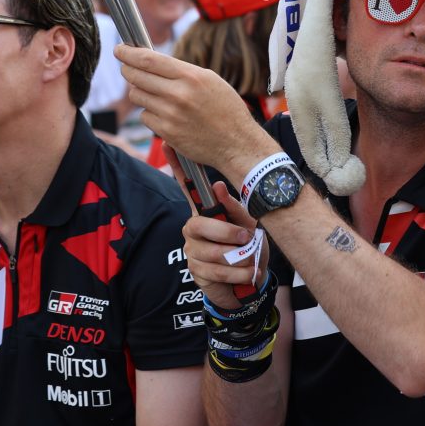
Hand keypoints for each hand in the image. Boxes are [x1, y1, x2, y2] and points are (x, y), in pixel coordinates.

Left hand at [114, 44, 274, 182]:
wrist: (237, 142)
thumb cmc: (226, 108)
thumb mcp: (209, 80)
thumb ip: (181, 71)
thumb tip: (151, 63)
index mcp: (191, 76)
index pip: (149, 60)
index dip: (129, 53)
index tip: (120, 48)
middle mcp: (179, 94)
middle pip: (136, 76)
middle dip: (127, 70)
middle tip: (127, 68)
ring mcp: (171, 115)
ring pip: (137, 96)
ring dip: (140, 92)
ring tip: (155, 94)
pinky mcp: (167, 133)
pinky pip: (145, 116)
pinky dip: (150, 113)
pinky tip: (166, 114)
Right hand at [180, 180, 260, 310]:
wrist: (254, 278)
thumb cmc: (249, 245)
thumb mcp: (249, 224)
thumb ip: (235, 208)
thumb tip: (217, 186)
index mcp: (205, 211)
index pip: (187, 189)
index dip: (177, 169)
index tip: (171, 147)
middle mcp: (192, 228)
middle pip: (199, 225)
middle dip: (228, 233)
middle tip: (247, 237)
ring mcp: (191, 250)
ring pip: (213, 253)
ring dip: (239, 258)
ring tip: (252, 260)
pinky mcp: (196, 272)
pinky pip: (217, 272)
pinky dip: (238, 273)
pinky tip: (247, 273)